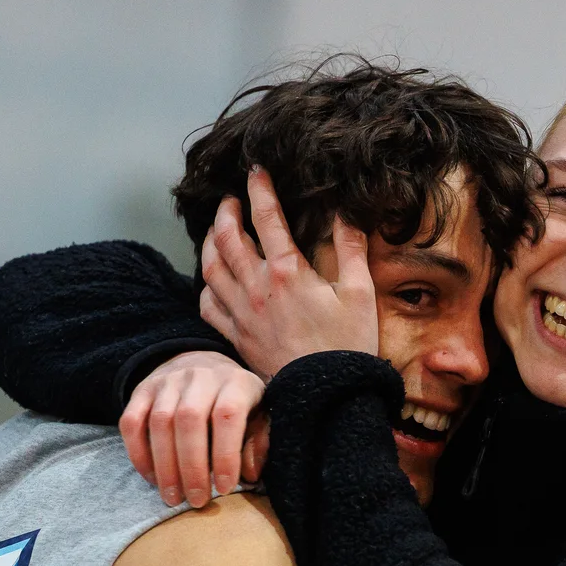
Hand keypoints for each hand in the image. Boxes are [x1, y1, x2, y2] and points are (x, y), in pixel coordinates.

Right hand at [119, 351, 267, 505]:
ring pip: (160, 422)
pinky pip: (131, 422)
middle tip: (196, 501)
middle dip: (191, 467)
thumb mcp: (259, 416)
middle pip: (189, 420)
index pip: (227, 415)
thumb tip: (250, 474)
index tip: (225, 489)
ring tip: (173, 497)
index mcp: (235, 383)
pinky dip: (139, 454)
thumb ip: (257, 443)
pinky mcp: (142, 390)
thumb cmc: (236, 401)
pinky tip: (152, 478)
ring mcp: (167, 381)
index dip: (225, 455)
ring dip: (165, 467)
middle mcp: (200, 376)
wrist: (202, 364)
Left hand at [197, 166, 377, 378]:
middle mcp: (257, 288)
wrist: (326, 397)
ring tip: (215, 230)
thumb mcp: (360, 293)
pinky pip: (208, 306)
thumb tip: (346, 213)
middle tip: (230, 198)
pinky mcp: (237, 337)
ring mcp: (242, 313)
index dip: (260, 188)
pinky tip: (212, 279)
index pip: (267, 217)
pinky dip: (206, 286)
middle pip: (228, 237)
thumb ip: (351, 248)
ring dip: (210, 242)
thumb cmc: (348, 346)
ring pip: (211, 268)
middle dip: (226, 211)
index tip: (255, 169)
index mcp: (288, 272)